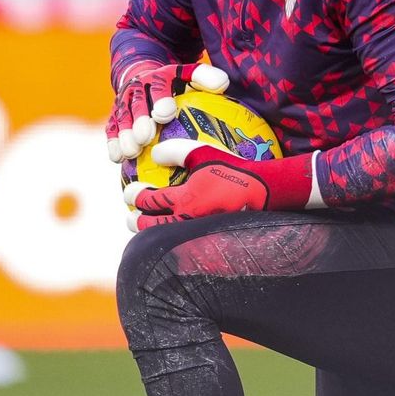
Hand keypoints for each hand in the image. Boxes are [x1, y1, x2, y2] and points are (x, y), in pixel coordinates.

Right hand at [106, 62, 228, 162]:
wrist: (144, 77)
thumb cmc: (176, 84)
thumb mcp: (190, 75)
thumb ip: (205, 78)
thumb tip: (222, 84)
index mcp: (158, 77)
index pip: (159, 86)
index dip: (161, 99)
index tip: (166, 114)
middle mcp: (137, 88)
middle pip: (137, 104)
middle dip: (139, 120)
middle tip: (145, 137)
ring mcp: (124, 103)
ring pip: (122, 117)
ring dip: (125, 134)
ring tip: (131, 152)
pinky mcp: (114, 117)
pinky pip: (111, 129)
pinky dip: (113, 142)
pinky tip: (117, 158)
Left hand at [123, 140, 312, 231]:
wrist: (264, 192)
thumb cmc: (234, 169)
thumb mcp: (204, 153)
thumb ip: (176, 151)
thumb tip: (155, 154)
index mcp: (184, 198)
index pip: (149, 201)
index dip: (135, 196)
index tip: (130, 193)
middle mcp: (187, 220)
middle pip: (151, 226)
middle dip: (136, 222)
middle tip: (130, 217)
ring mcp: (197, 234)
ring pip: (165, 239)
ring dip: (152, 234)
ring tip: (149, 230)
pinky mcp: (208, 242)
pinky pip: (183, 243)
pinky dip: (172, 241)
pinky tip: (173, 236)